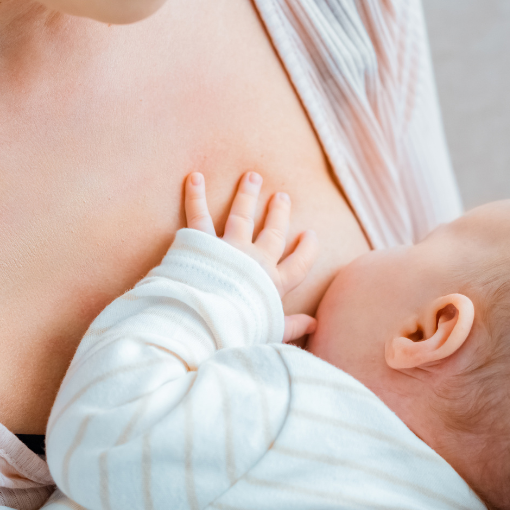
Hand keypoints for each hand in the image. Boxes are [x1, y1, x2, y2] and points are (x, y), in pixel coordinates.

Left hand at [184, 171, 318, 342]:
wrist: (204, 326)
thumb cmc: (237, 332)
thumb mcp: (269, 332)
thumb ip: (291, 326)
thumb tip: (314, 324)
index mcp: (274, 284)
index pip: (299, 264)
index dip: (307, 249)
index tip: (310, 234)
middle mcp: (256, 262)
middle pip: (273, 232)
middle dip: (279, 213)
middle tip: (282, 196)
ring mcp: (230, 249)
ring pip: (242, 216)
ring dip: (248, 195)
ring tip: (252, 176)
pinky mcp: (202, 245)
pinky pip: (198, 216)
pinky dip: (195, 195)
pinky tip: (195, 177)